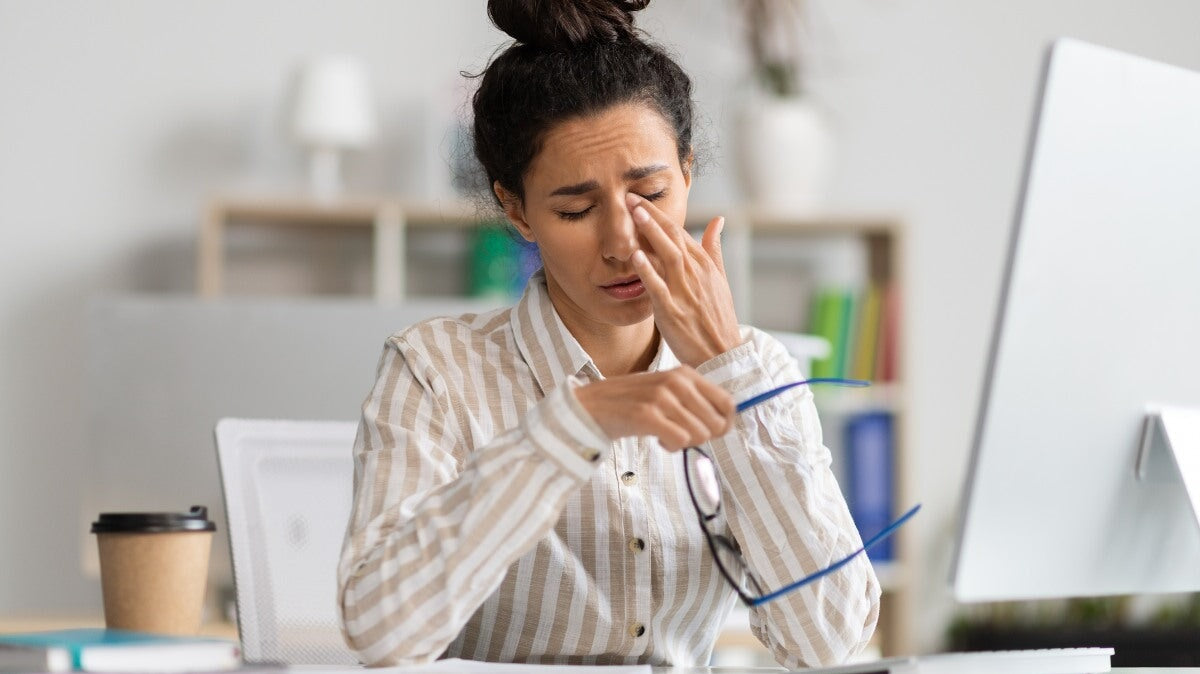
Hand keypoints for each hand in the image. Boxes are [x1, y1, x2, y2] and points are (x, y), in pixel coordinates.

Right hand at [574, 367, 734, 450]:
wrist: (591, 406)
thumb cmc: (632, 403)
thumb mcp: (667, 391)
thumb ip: (695, 401)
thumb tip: (725, 423)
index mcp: (686, 373)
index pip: (728, 403)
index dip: (723, 424)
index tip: (707, 432)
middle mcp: (677, 381)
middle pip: (717, 424)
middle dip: (702, 437)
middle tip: (679, 433)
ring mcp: (661, 396)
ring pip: (700, 435)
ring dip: (684, 442)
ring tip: (664, 433)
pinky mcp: (647, 414)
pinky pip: (680, 440)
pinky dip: (671, 446)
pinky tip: (657, 439)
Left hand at [626, 193, 743, 367]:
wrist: (722, 354)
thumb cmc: (718, 318)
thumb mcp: (720, 279)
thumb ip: (714, 248)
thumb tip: (718, 220)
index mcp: (704, 265)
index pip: (679, 231)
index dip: (658, 213)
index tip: (639, 199)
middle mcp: (695, 273)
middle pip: (671, 237)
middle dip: (650, 215)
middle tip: (630, 196)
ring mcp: (684, 291)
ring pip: (666, 255)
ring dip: (650, 232)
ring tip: (633, 214)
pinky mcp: (672, 311)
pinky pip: (658, 287)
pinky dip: (647, 270)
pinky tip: (634, 256)